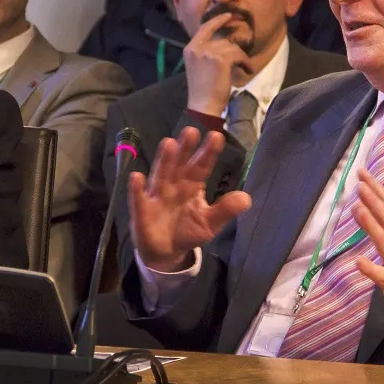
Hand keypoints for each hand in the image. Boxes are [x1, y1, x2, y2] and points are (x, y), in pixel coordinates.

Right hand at [129, 127, 251, 271]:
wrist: (166, 252)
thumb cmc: (188, 231)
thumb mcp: (210, 223)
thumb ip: (225, 210)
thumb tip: (247, 199)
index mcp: (193, 185)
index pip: (202, 166)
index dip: (208, 152)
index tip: (217, 137)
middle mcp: (175, 184)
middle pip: (181, 164)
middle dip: (185, 148)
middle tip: (191, 131)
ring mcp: (158, 195)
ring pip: (161, 174)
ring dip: (164, 160)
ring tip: (168, 144)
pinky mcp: (143, 210)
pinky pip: (139, 199)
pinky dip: (136, 189)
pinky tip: (137, 177)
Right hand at [184, 13, 252, 115]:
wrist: (203, 105)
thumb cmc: (202, 90)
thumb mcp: (199, 67)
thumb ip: (206, 53)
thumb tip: (225, 44)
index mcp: (190, 49)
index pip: (204, 28)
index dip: (218, 20)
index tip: (229, 15)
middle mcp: (197, 48)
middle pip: (222, 40)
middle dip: (234, 49)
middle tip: (242, 58)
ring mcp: (208, 53)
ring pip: (232, 47)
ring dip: (241, 57)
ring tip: (244, 68)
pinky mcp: (220, 60)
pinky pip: (239, 55)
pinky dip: (245, 62)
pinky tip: (247, 70)